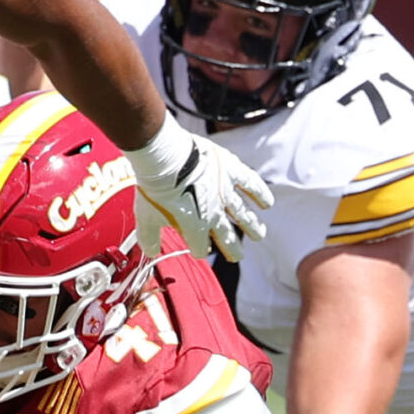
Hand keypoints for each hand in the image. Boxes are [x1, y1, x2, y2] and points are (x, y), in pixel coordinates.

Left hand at [125, 117, 271, 261]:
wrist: (165, 157)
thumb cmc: (155, 188)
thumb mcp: (146, 218)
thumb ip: (149, 238)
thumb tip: (152, 251)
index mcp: (195, 227)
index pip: (202, 246)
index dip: (200, 249)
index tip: (200, 249)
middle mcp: (214, 213)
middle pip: (227, 236)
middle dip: (232, 249)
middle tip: (238, 256)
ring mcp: (224, 192)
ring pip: (243, 215)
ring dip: (252, 227)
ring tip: (260, 235)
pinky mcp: (230, 171)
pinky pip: (250, 185)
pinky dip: (260, 194)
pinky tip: (267, 204)